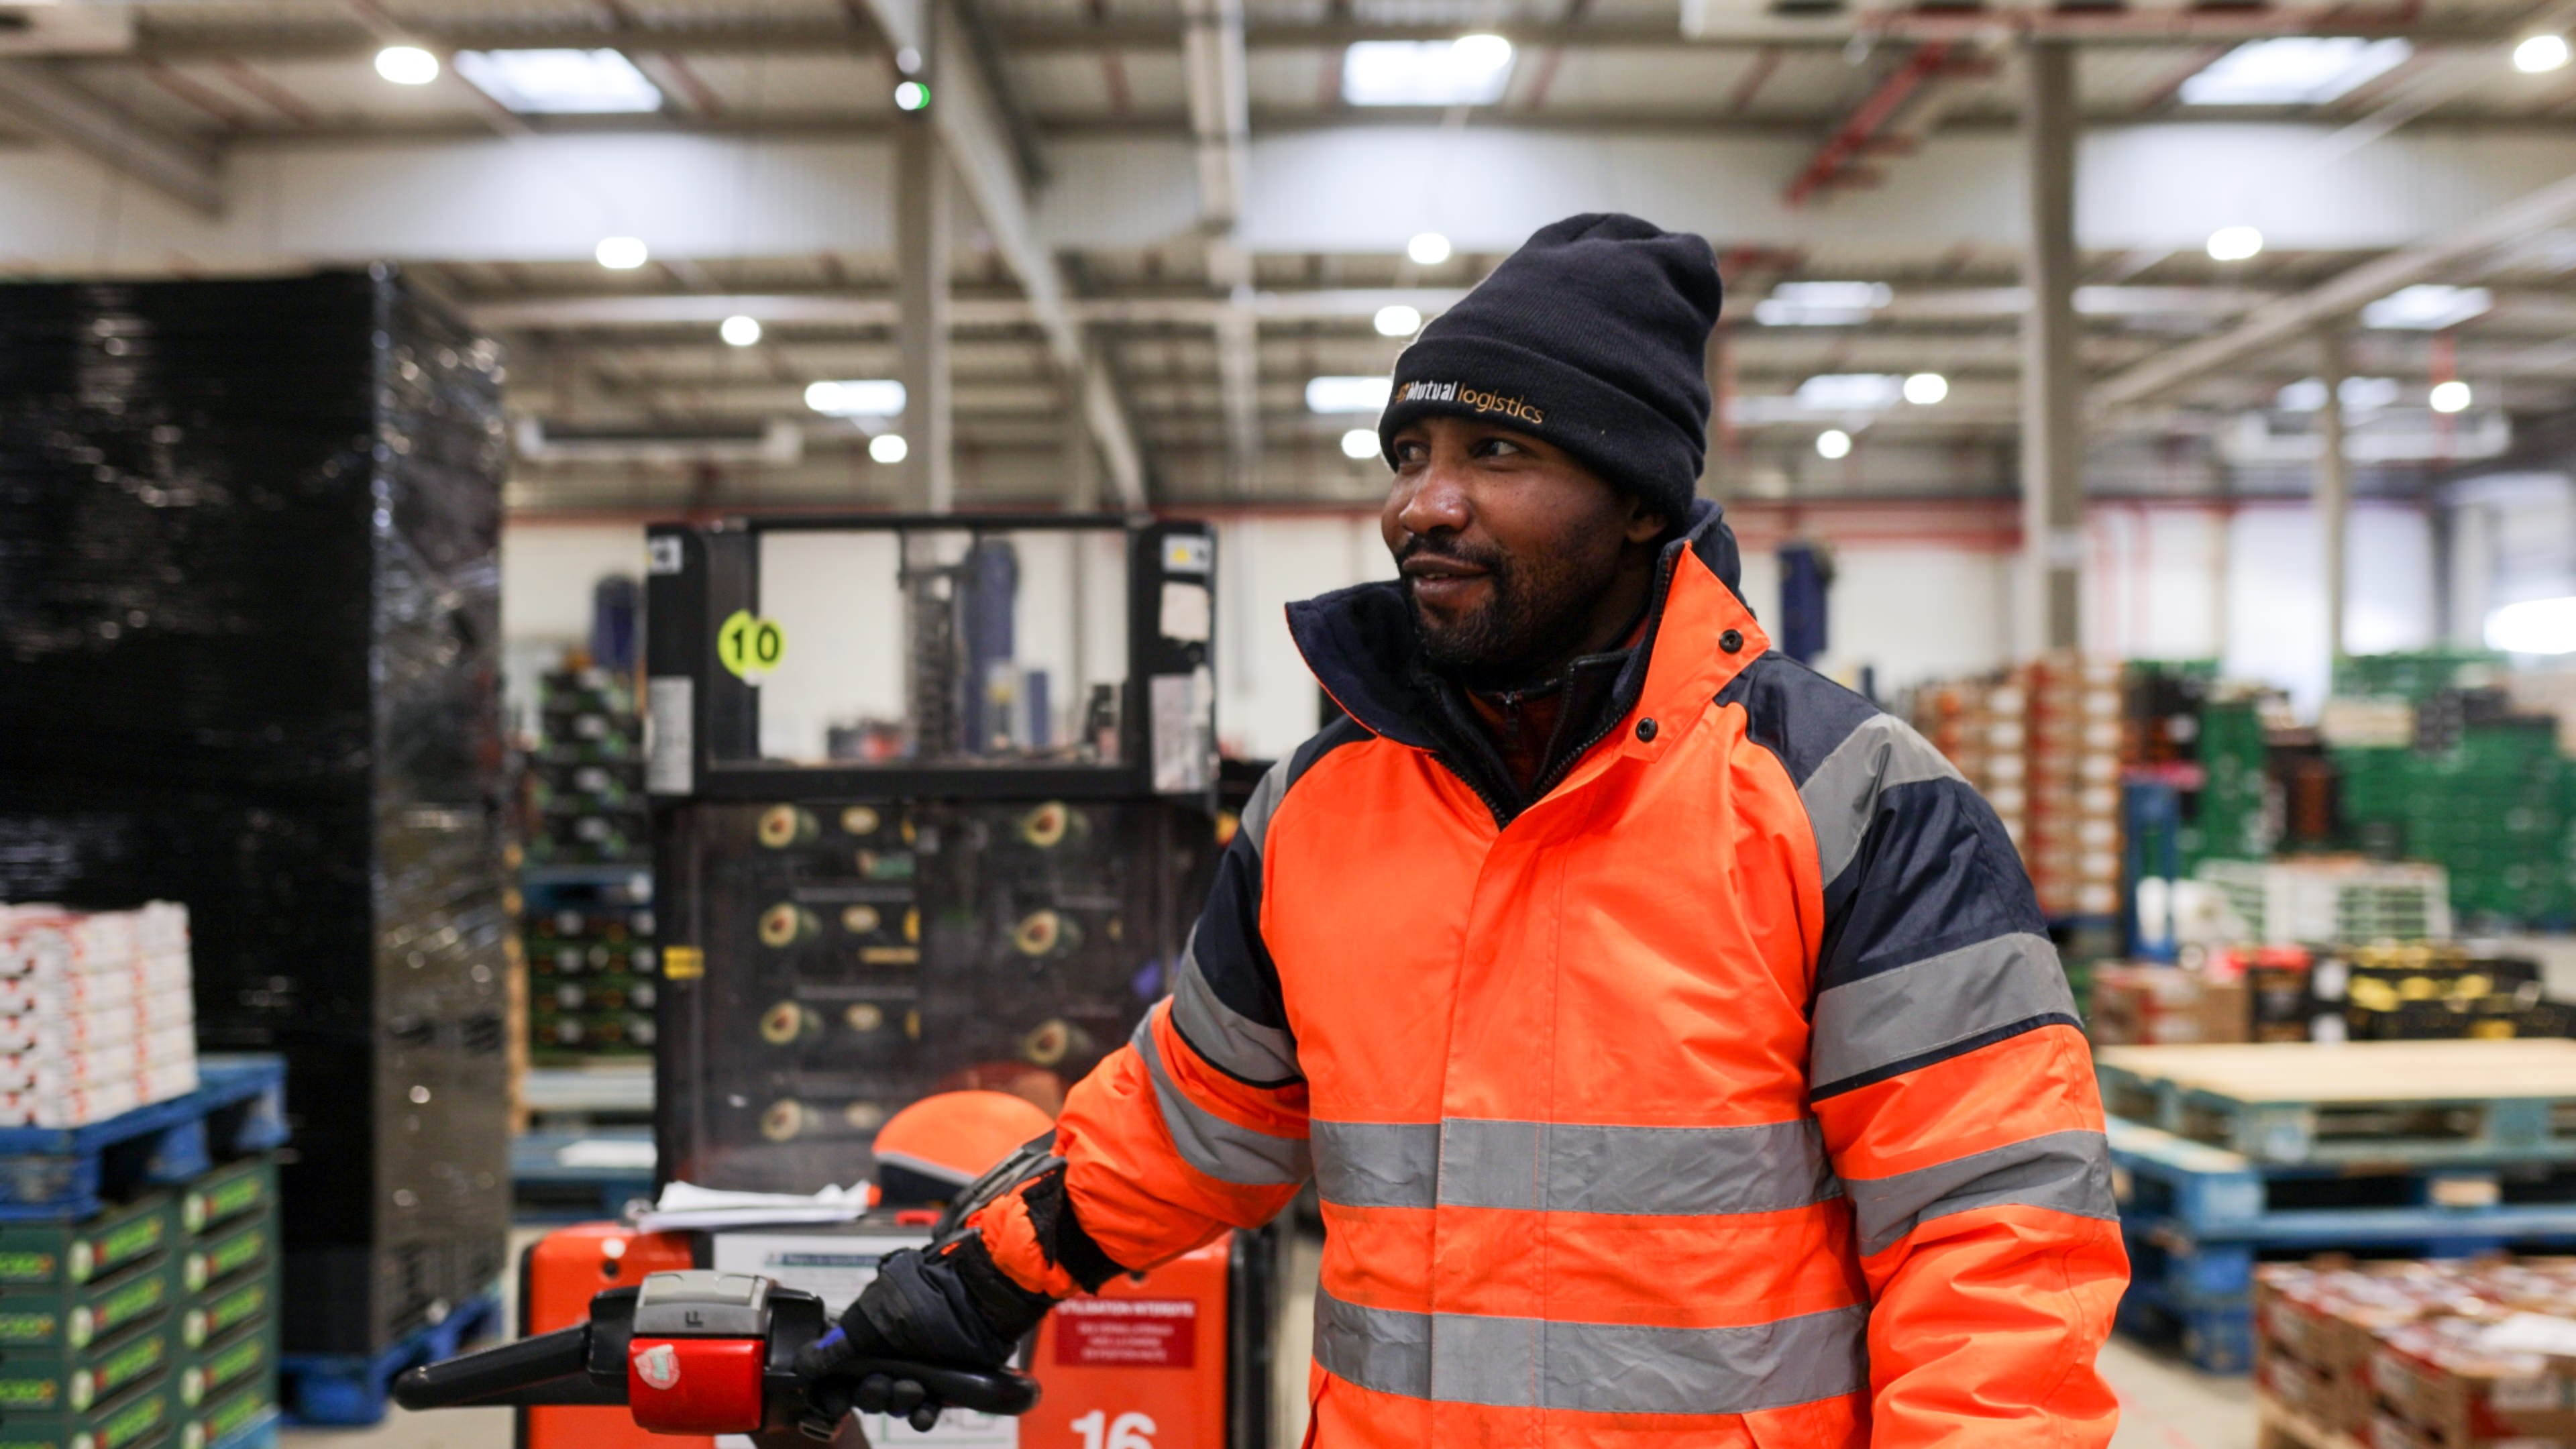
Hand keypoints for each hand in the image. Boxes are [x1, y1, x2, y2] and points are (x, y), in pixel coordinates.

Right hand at [790, 1236, 1054, 1436]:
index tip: (835, 1399)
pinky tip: (925, 1413)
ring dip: (898, 1402)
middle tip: (882, 1383)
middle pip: (868, 1392)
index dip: (836, 1390)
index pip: (841, 1374)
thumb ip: (837, 1345)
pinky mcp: (945, 1381)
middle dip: (871, 1394)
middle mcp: (890, 1353)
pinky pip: (927, 1408)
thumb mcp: (871, 1318)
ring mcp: (918, 1368)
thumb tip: (803, 1364)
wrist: (976, 1297)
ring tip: (912, 1389)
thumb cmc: (923, 1297)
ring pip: (896, 1402)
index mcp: (867, 1335)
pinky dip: (923, 1414)